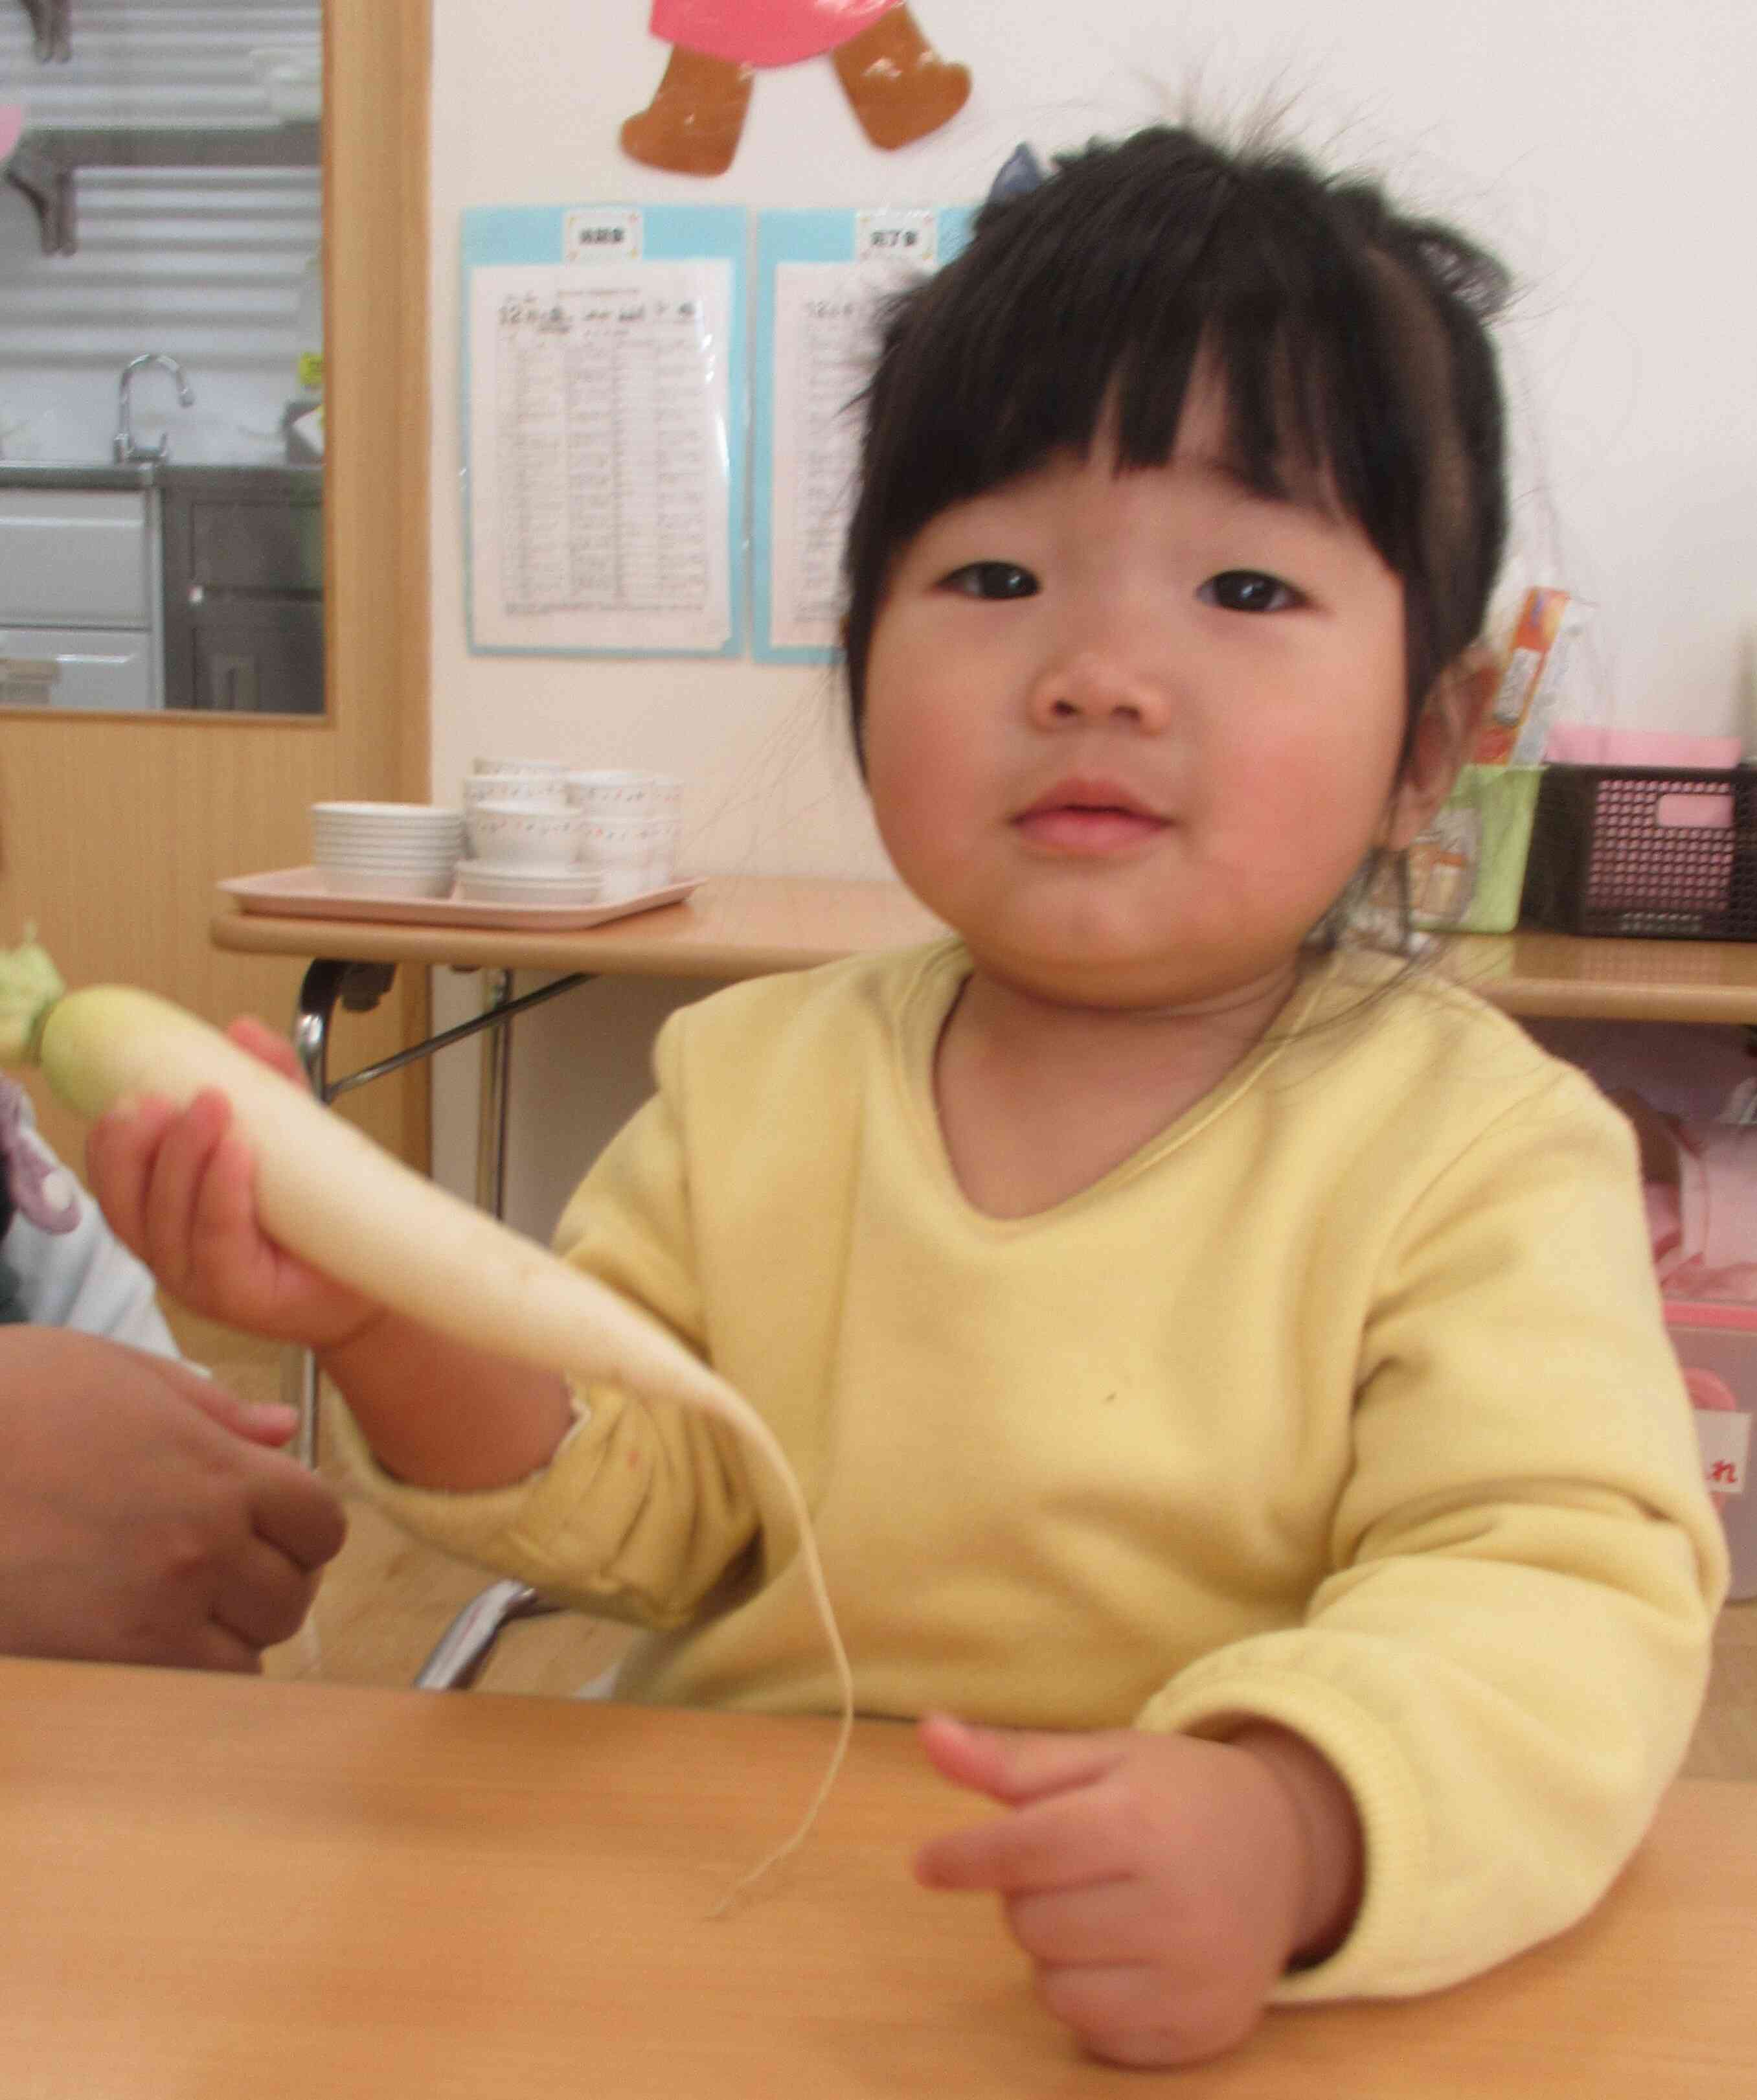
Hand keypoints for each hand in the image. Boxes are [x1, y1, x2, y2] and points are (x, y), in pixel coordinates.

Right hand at [0, 1325, 345, 1670]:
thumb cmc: (4, 1400)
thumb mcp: (115, 1372)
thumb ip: (211, 1408)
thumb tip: (281, 1430)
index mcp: (217, 1473)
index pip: (322, 1524)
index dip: (303, 1523)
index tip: (274, 1520)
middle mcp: (199, 1550)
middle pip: (291, 1597)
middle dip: (270, 1581)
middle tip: (228, 1565)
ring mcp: (148, 1617)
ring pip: (242, 1658)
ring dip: (226, 1636)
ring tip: (182, 1605)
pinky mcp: (94, 1665)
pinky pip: (176, 1693)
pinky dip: (176, 1675)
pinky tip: (139, 1637)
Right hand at [84, 1015, 383, 1351]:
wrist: (370, 1274)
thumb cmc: (315, 1212)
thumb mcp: (291, 1134)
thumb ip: (269, 1083)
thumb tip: (242, 1029)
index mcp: (163, 1211)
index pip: (114, 1178)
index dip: (112, 1140)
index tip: (136, 1094)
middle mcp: (168, 1248)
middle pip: (127, 1199)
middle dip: (144, 1143)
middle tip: (175, 1096)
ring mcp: (198, 1278)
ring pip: (168, 1219)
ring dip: (186, 1158)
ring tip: (215, 1108)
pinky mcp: (238, 1296)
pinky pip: (217, 1242)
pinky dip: (222, 1194)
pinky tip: (238, 1155)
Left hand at [913, 1713, 1361, 2068]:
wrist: (1288, 1848)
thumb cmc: (1176, 1794)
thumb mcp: (1104, 1757)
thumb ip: (1012, 1758)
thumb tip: (930, 1735)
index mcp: (1143, 1822)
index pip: (1023, 1852)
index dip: (964, 1858)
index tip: (927, 1864)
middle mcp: (1175, 1906)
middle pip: (1031, 1923)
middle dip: (1029, 1894)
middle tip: (1072, 1867)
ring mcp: (1194, 1979)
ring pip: (1054, 1989)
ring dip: (1055, 1951)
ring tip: (1100, 1909)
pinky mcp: (1203, 2032)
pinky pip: (1095, 2037)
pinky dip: (1090, 2000)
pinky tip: (1125, 1957)